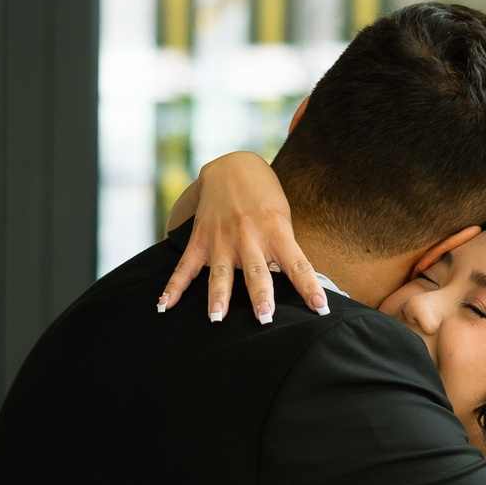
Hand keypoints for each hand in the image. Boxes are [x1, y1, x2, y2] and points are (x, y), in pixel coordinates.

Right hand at [157, 151, 325, 324]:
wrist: (232, 166)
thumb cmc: (264, 196)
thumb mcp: (282, 216)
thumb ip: (283, 247)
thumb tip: (291, 282)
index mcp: (276, 231)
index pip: (298, 264)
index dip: (309, 286)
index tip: (320, 307)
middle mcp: (249, 236)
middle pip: (256, 271)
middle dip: (260, 295)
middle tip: (264, 318)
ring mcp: (222, 239)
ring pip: (221, 273)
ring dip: (218, 296)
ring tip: (216, 318)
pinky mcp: (200, 240)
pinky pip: (186, 267)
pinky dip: (174, 287)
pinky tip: (166, 305)